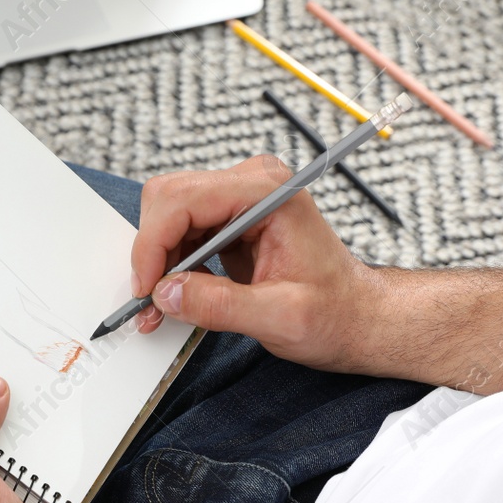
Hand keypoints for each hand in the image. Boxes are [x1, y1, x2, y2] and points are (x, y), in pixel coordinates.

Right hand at [131, 155, 383, 370]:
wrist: (357, 317)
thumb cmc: (336, 312)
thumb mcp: (280, 317)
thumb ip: (220, 305)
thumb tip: (166, 294)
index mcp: (270, 194)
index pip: (186, 199)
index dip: (154, 244)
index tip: (146, 288)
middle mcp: (253, 185)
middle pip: (169, 198)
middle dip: (152, 252)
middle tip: (151, 300)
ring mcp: (240, 200)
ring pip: (169, 215)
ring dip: (158, 262)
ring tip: (162, 305)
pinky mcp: (231, 220)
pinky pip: (182, 232)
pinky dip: (171, 264)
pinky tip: (180, 293)